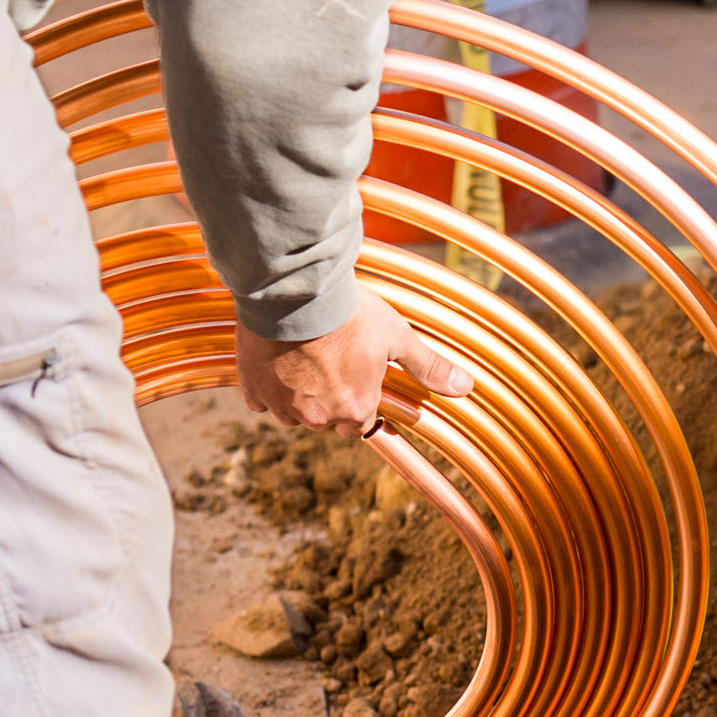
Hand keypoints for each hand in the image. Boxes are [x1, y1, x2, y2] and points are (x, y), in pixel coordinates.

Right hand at [237, 298, 471, 436]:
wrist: (295, 292)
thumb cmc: (349, 314)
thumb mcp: (397, 337)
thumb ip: (428, 367)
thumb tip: (464, 387)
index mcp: (355, 409)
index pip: (362, 423)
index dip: (362, 401)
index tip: (359, 381)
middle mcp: (318, 417)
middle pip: (328, 420)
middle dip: (332, 400)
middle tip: (332, 364)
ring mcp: (282, 405)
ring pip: (293, 413)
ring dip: (300, 395)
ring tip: (305, 359)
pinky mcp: (252, 389)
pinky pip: (260, 400)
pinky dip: (267, 388)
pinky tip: (276, 363)